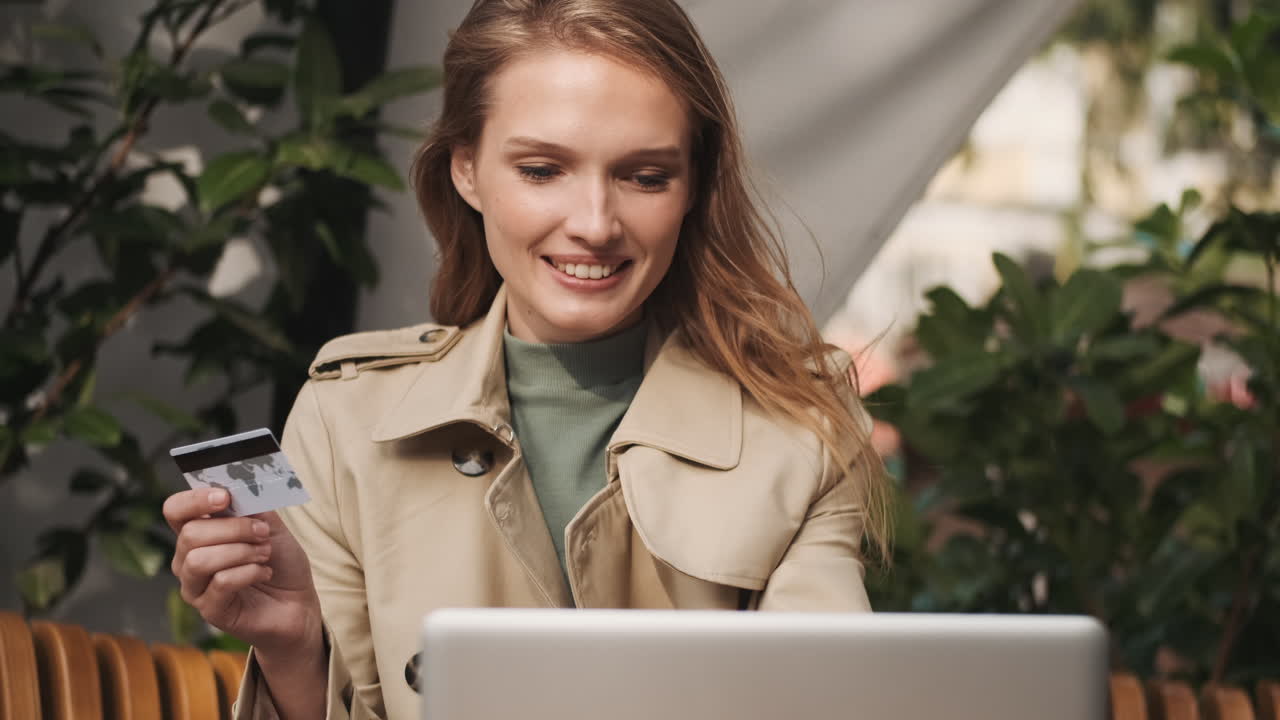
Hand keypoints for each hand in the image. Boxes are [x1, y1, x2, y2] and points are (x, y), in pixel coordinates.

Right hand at [164, 487, 322, 658]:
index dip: (195, 499)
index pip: (175, 510)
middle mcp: (187, 560)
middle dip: (234, 528)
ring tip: (265, 554)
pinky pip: (221, 582)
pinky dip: (250, 572)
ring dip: (241, 551)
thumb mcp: (270, 525)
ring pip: (200, 560)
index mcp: (198, 533)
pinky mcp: (210, 610)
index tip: (225, 497)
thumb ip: (251, 506)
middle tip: (262, 533)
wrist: (298, 602)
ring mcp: (195, 587)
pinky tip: (264, 573)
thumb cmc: (280, 561)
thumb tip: (234, 488)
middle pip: (190, 534)